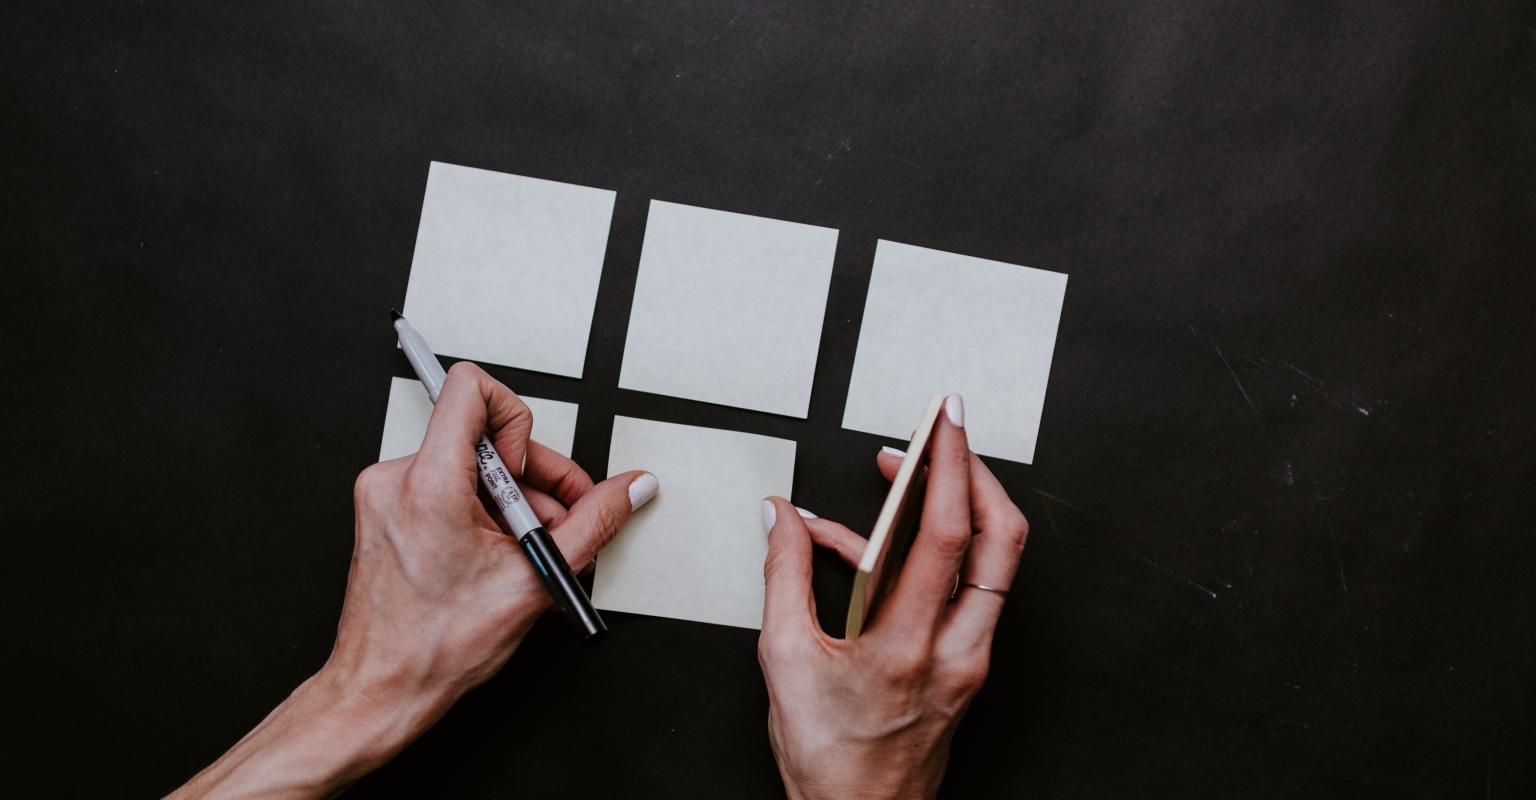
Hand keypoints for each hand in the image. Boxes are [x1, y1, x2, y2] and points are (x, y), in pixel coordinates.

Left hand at [171, 362, 656, 797]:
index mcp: (429, 485)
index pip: (471, 388)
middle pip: (483, 436)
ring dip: (511, 502)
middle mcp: (396, 478)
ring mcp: (384, 493)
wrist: (382, 688)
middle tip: (555, 522)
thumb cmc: (435, 647)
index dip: (518, 417)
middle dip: (533, 479)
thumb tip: (628, 489)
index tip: (530, 469)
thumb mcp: (534, 579)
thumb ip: (593, 523)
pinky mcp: (384, 508)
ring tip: (523, 551)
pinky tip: (495, 554)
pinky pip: (446, 484)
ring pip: (469, 464)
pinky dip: (481, 512)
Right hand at [758, 395, 1027, 799]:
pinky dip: (935, 553)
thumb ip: (783, 576)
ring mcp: (971, 659)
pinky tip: (877, 547)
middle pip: (1001, 540)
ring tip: (912, 479)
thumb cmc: (830, 760)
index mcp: (908, 648)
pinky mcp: (968, 665)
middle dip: (975, 472)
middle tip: (945, 434)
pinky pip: (967, 590)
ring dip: (963, 508)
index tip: (944, 423)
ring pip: (994, 563)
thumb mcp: (785, 660)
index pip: (949, 536)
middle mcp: (957, 651)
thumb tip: (780, 519)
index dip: (951, 467)